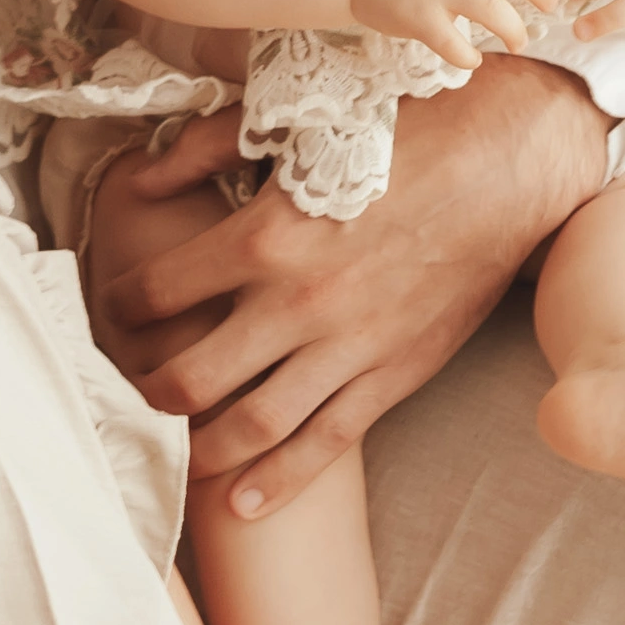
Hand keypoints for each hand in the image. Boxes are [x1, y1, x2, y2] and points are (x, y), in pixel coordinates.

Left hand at [84, 65, 611, 519]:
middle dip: (146, 393)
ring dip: (200, 451)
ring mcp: (347, 348)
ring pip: (250, 426)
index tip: (112, 313)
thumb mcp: (299, 120)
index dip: (119, 307)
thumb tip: (139, 179)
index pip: (156, 292)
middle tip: (130, 394)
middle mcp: (297, 303)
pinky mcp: (393, 374)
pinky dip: (278, 482)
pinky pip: (326, 444)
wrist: (512, 161)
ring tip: (174, 457)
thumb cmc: (405, 129)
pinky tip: (241, 504)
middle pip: (189, 378)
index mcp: (263, 236)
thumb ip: (206, 149)